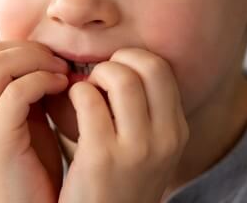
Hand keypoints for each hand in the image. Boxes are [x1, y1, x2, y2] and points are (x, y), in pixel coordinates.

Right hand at [0, 41, 69, 202]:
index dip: (26, 48)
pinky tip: (62, 87)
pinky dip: (43, 80)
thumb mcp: (26, 121)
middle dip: (33, 51)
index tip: (55, 60)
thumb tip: (47, 55)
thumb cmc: (31, 171)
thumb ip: (27, 90)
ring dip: (39, 62)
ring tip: (64, 74)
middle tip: (62, 63)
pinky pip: (16, 91)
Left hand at [59, 48, 189, 202]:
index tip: (113, 75)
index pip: (162, 69)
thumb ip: (142, 112)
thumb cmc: (113, 184)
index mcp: (177, 132)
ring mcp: (137, 149)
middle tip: (97, 81)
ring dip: (94, 76)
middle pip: (147, 65)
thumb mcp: (145, 150)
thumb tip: (119, 61)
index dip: (133, 61)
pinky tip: (69, 107)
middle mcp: (165, 139)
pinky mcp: (102, 158)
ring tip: (83, 93)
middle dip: (116, 62)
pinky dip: (75, 93)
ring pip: (120, 77)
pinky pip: (88, 99)